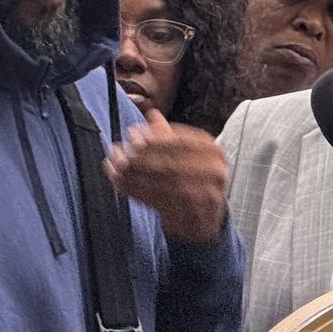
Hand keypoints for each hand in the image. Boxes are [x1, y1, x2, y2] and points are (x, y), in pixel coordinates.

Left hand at [105, 111, 228, 244]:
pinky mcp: (196, 214)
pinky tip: (122, 185)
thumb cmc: (189, 179)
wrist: (202, 218)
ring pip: (165, 184)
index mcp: (213, 151)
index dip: (155, 139)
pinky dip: (139, 193)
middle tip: (118, 153)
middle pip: (172, 163)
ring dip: (136, 176)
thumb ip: (167, 136)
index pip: (182, 142)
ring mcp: (209, 195)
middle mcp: (216, 171)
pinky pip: (163, 202)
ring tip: (115, 168)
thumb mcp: (181, 154)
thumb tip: (152, 114)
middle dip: (141, 159)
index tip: (132, 135)